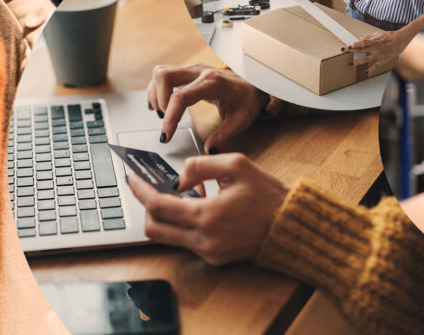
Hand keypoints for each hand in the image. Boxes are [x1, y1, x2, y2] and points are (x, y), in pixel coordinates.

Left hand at [128, 153, 289, 264]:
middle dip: (146, 207)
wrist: (291, 226)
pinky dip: (184, 224)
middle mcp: (203, 239)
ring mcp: (208, 252)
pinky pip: (186, 241)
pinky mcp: (215, 258)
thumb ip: (200, 165)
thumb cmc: (268, 195)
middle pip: (154, 228)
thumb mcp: (236, 165)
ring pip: (168, 237)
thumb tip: (179, 178)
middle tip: (149, 188)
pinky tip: (200, 206)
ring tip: (181, 195)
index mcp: (207, 215)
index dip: (140, 191)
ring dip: (167, 216)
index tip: (132, 178)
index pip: (158, 206)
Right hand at [147, 64, 267, 153]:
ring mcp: (193, 70)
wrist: (255, 83)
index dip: (170, 117)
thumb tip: (209, 150)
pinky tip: (160, 104)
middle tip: (164, 120)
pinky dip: (157, 89)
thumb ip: (225, 135)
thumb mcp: (241, 120)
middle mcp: (199, 72)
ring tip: (162, 113)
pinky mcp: (189, 72)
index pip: (181, 97)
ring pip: (161, 72)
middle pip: (164, 76)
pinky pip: (165, 74)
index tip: (166, 135)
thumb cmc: (248, 99)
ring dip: (156, 93)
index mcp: (212, 84)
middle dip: (158, 100)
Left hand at [346, 26, 415, 74]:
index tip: (349, 46)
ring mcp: (379, 55)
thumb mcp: (378, 34)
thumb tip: (360, 38)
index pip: (362, 42)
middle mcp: (375, 48)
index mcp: (373, 41)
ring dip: (358, 62)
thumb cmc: (389, 36)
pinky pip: (376, 66)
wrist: (401, 40)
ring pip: (366, 59)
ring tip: (351, 64)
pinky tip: (366, 73)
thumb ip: (368, 36)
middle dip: (351, 50)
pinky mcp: (383, 60)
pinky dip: (372, 70)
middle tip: (343, 51)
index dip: (355, 44)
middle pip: (361, 50)